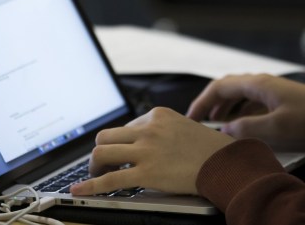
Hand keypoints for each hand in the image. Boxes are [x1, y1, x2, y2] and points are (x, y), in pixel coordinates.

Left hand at [70, 107, 234, 195]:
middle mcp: (148, 129)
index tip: (117, 152)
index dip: (120, 143)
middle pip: (106, 136)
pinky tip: (78, 191)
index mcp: (157, 115)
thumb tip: (142, 140)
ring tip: (94, 175)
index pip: (125, 126)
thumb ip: (161, 130)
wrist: (226, 164)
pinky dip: (90, 186)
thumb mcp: (183, 126)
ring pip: (102, 153)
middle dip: (100, 152)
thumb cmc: (210, 150)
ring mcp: (146, 150)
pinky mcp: (145, 172)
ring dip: (94, 166)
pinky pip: (109, 179)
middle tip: (100, 164)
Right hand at [186, 74, 304, 151]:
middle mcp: (261, 82)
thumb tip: (225, 130)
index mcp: (257, 85)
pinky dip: (237, 109)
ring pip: (238, 92)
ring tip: (213, 121)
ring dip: (223, 105)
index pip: (219, 88)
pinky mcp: (279, 97)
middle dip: (209, 101)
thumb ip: (246, 128)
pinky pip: (249, 99)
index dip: (202, 102)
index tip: (189, 117)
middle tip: (196, 118)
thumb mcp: (276, 128)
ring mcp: (270, 89)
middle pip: (226, 86)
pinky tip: (238, 122)